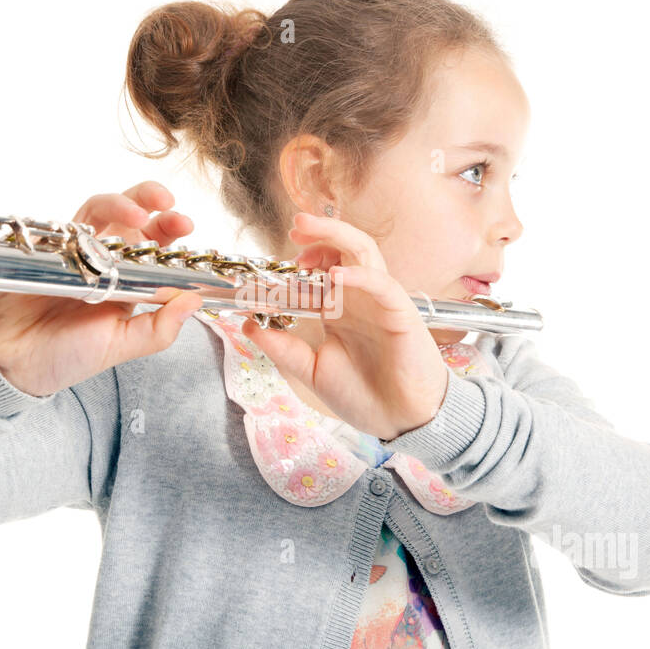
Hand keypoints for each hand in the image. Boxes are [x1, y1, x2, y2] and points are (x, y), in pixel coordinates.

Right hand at [0, 181, 204, 396]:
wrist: (8, 362)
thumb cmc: (64, 355)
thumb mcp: (120, 346)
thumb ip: (159, 329)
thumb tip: (194, 302)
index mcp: (129, 281)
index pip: (156, 245)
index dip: (172, 231)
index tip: (188, 226)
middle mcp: (105, 260)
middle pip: (132, 215)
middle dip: (153, 202)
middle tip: (169, 205)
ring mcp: (76, 250)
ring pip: (101, 210)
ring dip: (122, 203)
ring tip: (138, 213)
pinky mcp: (48, 248)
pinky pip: (67, 226)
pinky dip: (84, 224)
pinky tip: (97, 235)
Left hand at [238, 211, 449, 440]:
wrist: (399, 421)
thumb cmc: (363, 396)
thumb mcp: (312, 371)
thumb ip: (283, 348)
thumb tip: (248, 326)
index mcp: (338, 310)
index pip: (314, 274)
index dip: (290, 267)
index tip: (262, 272)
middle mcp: (357, 299)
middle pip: (340, 250)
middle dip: (318, 232)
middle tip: (294, 227)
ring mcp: (379, 302)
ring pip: (362, 252)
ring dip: (335, 235)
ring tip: (307, 229)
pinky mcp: (400, 312)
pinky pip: (382, 283)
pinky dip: (359, 274)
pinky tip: (335, 276)